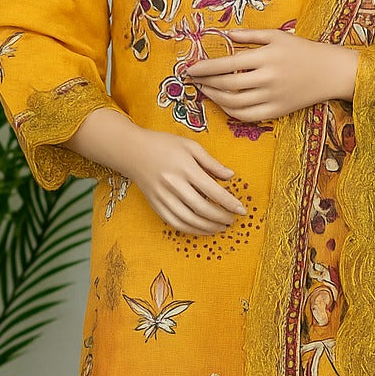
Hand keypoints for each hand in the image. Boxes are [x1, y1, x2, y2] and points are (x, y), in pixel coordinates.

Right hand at [129, 131, 246, 236]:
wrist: (133, 152)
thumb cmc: (164, 145)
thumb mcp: (190, 146)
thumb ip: (211, 162)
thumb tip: (231, 176)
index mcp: (185, 167)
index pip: (213, 191)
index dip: (229, 203)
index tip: (241, 210)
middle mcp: (173, 184)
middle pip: (202, 208)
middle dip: (220, 217)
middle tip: (232, 220)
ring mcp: (163, 197)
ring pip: (189, 219)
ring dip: (207, 227)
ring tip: (220, 227)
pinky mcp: (156, 205)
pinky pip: (175, 223)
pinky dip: (191, 230)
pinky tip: (202, 229)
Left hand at [184, 28, 358, 123]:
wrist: (329, 72)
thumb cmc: (302, 50)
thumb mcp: (277, 35)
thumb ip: (249, 34)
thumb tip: (225, 34)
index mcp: (266, 57)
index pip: (227, 64)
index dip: (205, 67)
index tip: (190, 68)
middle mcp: (268, 78)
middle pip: (228, 85)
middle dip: (206, 83)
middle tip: (194, 79)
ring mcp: (272, 98)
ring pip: (235, 104)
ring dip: (215, 98)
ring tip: (205, 90)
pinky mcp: (277, 112)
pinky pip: (248, 116)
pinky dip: (231, 112)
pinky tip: (223, 103)